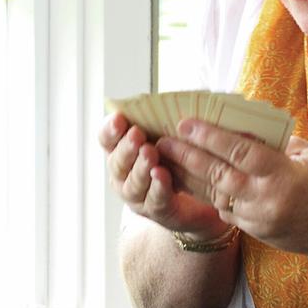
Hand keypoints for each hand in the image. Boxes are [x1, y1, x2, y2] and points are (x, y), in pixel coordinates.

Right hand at [99, 113, 230, 241]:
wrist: (201, 195)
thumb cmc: (179, 157)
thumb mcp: (171, 134)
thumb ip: (163, 119)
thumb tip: (173, 98)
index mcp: (122, 150)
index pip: (107, 139)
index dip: (110, 129)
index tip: (120, 118)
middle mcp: (123, 174)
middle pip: (117, 162)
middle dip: (127, 147)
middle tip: (137, 135)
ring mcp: (137, 195)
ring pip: (133, 183)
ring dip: (141, 167)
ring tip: (150, 154)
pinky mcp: (155, 210)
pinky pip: (154, 199)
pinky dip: (157, 187)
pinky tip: (162, 175)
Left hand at [155, 119, 307, 261]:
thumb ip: (276, 143)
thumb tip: (243, 128)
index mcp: (283, 174)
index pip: (237, 151)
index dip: (208, 135)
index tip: (185, 122)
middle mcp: (266, 199)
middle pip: (217, 174)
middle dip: (186, 156)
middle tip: (162, 140)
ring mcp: (259, 219)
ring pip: (216, 194)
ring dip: (191, 177)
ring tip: (169, 159)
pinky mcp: (257, 233)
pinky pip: (227, 211)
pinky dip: (211, 193)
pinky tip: (196, 180)